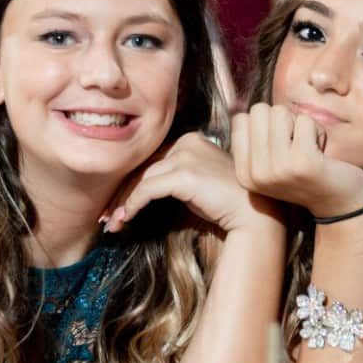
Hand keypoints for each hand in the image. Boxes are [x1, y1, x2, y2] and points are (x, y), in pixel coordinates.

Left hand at [104, 131, 275, 235]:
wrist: (255, 214)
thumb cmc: (227, 205)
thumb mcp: (196, 186)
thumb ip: (173, 180)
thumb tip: (139, 192)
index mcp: (192, 140)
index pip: (152, 160)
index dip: (131, 182)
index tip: (117, 204)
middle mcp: (188, 142)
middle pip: (144, 167)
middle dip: (122, 193)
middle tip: (106, 215)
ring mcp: (187, 155)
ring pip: (142, 178)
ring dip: (123, 203)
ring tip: (112, 223)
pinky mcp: (184, 173)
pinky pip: (147, 189)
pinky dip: (132, 205)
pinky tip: (125, 218)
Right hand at [233, 103, 362, 221]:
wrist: (340, 204)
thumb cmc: (306, 175)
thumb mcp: (271, 165)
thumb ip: (255, 141)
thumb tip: (241, 110)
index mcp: (245, 174)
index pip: (240, 120)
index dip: (264, 123)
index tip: (279, 145)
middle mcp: (257, 174)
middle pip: (259, 111)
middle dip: (281, 119)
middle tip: (295, 142)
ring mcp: (278, 169)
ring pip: (280, 112)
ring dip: (299, 123)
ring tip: (307, 147)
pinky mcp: (303, 163)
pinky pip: (304, 121)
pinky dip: (317, 130)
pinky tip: (321, 152)